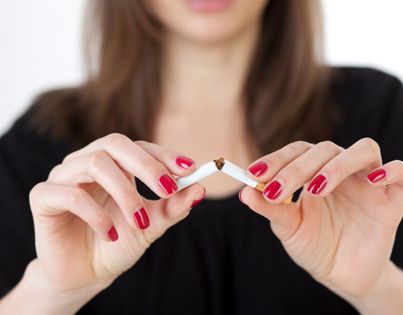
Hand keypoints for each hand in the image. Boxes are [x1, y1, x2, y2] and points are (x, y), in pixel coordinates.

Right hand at [29, 133, 203, 293]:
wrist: (85, 274)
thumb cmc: (119, 242)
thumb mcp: (151, 225)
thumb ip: (173, 206)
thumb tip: (200, 189)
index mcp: (115, 164)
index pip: (140, 146)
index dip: (164, 155)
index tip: (189, 170)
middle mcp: (88, 162)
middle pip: (115, 144)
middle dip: (146, 165)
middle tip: (167, 189)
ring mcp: (64, 176)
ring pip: (95, 164)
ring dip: (124, 193)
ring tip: (139, 222)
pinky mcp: (43, 196)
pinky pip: (71, 194)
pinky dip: (97, 214)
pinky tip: (111, 235)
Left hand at [240, 138, 402, 297]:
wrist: (342, 275)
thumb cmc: (314, 245)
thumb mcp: (289, 228)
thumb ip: (270, 208)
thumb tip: (244, 191)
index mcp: (314, 172)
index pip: (297, 151)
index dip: (276, 158)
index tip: (253, 173)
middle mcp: (341, 171)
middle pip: (325, 148)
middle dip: (297, 168)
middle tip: (276, 190)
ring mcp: (369, 183)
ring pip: (364, 150)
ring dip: (336, 165)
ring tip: (315, 190)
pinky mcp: (394, 201)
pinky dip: (394, 170)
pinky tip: (375, 180)